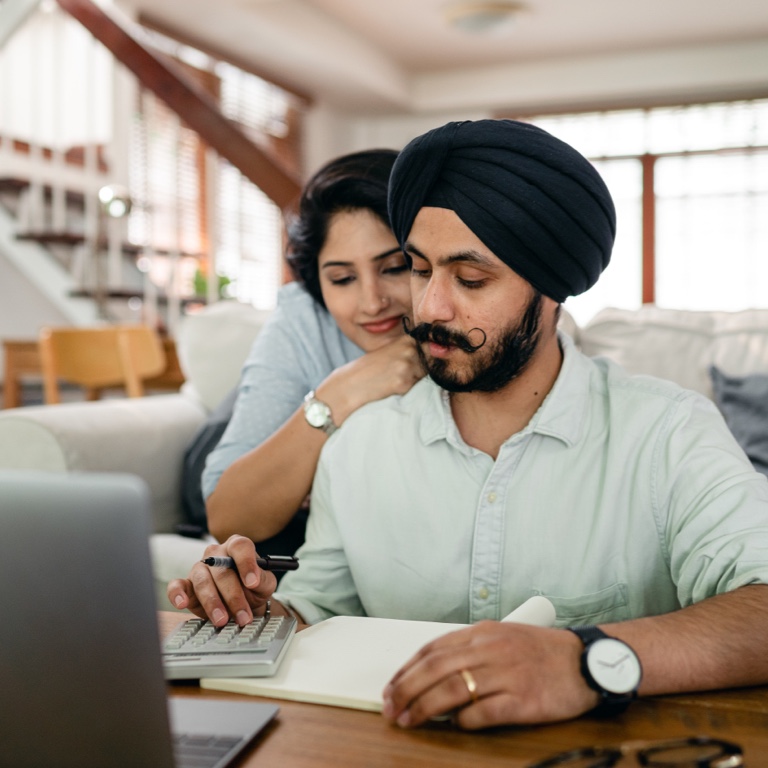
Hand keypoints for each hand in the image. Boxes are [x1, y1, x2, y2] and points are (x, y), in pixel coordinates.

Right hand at [167, 535, 276, 626]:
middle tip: (243, 616)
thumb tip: (253, 580)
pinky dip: (177, 594)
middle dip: (234, 596)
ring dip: (213, 603)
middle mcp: (216, 554)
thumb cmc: (253, 589)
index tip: (253, 583)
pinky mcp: (187, 584)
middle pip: (222, 571)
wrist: (242, 604)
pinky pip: (177, 585)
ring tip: (222, 620)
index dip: (246, 563)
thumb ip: (262, 579)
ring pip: (203, 582)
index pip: (240, 546)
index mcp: (236, 547)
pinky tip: (182, 603)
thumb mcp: (265, 583)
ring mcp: (199, 567)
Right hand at [318, 335, 423, 423]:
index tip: (426, 363)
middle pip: (433, 362)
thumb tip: (436, 356)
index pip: (432, 347)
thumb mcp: (389, 353)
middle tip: (404, 375)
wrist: (349, 386)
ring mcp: (407, 365)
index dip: (431, 356)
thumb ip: (409, 351)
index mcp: (405, 339)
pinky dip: (410, 390)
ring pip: (427, 376)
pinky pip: (418, 388)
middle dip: (426, 370)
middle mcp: (408, 349)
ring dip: (418, 381)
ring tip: (396, 381)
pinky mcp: (404, 382)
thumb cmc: (370, 371)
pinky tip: (393, 388)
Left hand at [381, 622, 596, 728]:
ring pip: (452, 689)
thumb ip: (469, 650)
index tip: (391, 686)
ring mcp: (507, 674)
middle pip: (435, 668)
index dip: (406, 669)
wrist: (586, 661)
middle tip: (390, 708)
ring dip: (425, 707)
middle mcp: (490, 649)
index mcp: (482, 632)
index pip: (432, 649)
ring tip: (409, 720)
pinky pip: (484, 712)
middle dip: (406, 689)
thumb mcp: (502, 637)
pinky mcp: (523, 700)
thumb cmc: (541, 651)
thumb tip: (433, 673)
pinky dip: (463, 720)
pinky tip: (454, 725)